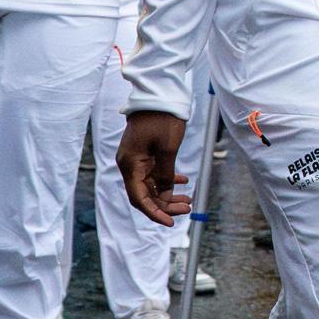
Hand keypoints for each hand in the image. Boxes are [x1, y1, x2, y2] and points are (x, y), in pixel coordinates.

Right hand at [118, 110, 190, 226]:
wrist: (158, 96)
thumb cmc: (162, 120)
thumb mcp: (167, 149)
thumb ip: (166, 174)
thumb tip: (165, 194)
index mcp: (131, 166)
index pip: (139, 199)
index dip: (154, 213)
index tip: (171, 222)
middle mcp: (130, 165)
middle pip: (145, 195)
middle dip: (165, 205)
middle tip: (187, 208)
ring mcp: (137, 160)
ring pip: (152, 186)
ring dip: (168, 195)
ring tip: (188, 200)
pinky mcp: (145, 155)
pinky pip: (154, 174)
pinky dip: (168, 180)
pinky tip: (184, 181)